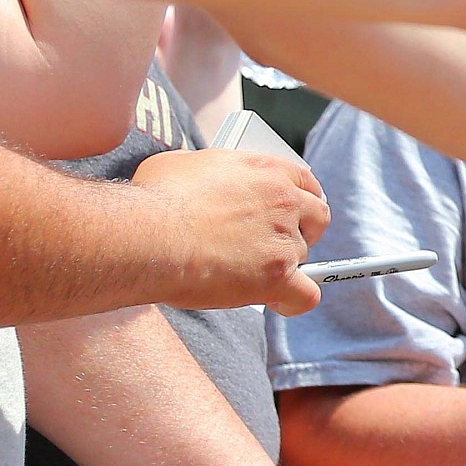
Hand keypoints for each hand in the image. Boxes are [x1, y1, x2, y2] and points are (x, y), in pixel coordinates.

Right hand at [127, 146, 328, 313]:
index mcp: (265, 169)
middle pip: (316, 218)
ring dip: (283, 267)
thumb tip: (197, 180)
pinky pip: (305, 294)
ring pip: (303, 258)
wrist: (148, 235)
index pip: (305, 182)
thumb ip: (206, 172)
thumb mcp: (179, 165)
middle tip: (273, 245)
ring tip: (247, 274)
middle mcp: (283, 199)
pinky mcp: (278, 274)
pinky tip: (276, 300)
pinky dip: (293, 300)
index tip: (291, 213)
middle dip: (302, 232)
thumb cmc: (155, 201)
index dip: (300, 201)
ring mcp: (283, 238)